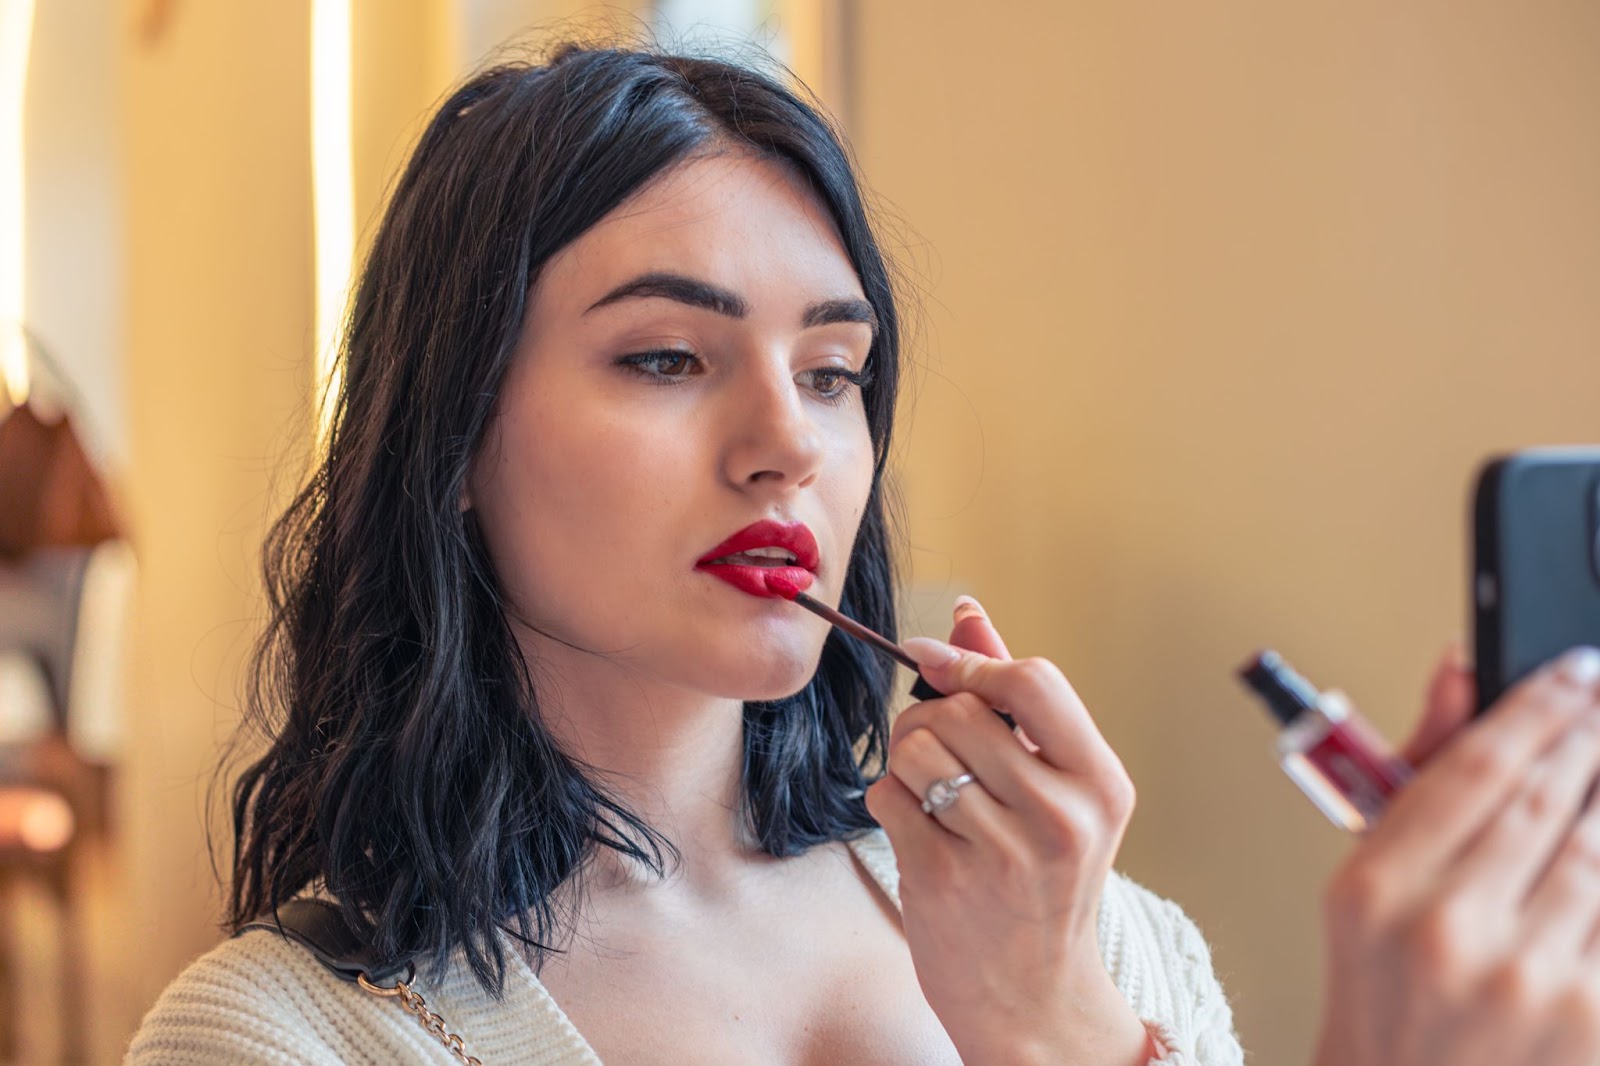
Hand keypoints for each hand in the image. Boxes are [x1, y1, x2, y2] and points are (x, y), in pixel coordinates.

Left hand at [864, 598, 1150, 1065]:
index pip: (1033, 681)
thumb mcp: (1057, 792)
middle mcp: (1062, 817)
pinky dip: (887, 801)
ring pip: (917, 748)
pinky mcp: (944, 879)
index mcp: (1101, 784)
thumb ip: (1015, 700)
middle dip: (930, 718)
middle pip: (962, 711)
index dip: (971, 665)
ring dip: (905, 762)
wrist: (1033, 998)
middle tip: (937, 752)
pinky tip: (916, 830)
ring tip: (930, 796)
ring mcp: (1004, 852)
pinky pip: (887, 795)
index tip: (936, 665)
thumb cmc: (1043, 881)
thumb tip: (966, 614)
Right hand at [1315, 644, 1599, 1065]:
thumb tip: (1461, 671)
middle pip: (1545, 796)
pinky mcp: (1591, 1018)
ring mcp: (1527, 979)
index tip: (1572, 673)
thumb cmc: (1389, 999)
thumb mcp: (1371, 882)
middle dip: (1591, 736)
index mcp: (1377, 889)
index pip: (1474, 766)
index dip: (1536, 706)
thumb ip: (1418, 770)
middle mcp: (1448, 930)